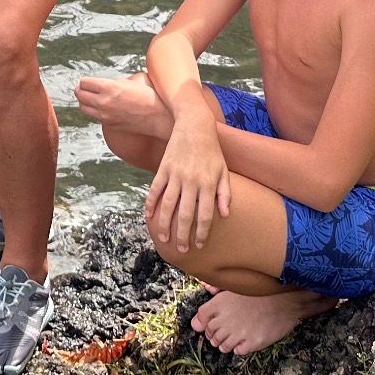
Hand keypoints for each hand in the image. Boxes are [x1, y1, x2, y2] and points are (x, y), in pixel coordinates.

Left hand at [75, 74, 173, 140]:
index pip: (84, 82)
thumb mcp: (129, 82)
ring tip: (90, 98)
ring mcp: (105, 115)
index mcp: (109, 87)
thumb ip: (111, 83)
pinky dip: (94, 110)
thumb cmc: (147, 96)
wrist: (158, 117)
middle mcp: (103, 102)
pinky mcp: (108, 124)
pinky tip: (101, 107)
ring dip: (84, 101)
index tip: (88, 81)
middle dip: (81, 90)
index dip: (85, 81)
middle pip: (80, 94)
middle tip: (85, 88)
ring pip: (83, 107)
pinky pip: (94, 116)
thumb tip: (99, 84)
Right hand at [144, 116, 229, 251]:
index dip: (202, 233)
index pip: (205, 215)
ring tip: (164, 239)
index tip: (199, 245)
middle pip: (185, 214)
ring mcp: (175, 175)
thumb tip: (225, 215)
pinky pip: (155, 190)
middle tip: (181, 249)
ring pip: (168, 205)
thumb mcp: (224, 171)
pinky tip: (149, 217)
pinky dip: (150, 204)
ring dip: (165, 224)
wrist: (194, 125)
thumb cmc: (212, 150)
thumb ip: (225, 193)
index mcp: (207, 184)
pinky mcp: (163, 168)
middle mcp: (191, 181)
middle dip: (183, 235)